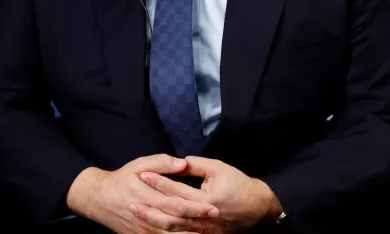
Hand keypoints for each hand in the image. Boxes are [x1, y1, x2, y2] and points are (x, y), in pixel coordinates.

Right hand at [67, 155, 220, 232]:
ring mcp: (143, 229)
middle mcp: (147, 215)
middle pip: (178, 223)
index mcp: (148, 195)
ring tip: (208, 232)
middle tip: (217, 222)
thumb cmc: (121, 179)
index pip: (178, 204)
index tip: (214, 207)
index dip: (197, 208)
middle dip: (199, 224)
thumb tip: (182, 164)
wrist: (99, 198)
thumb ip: (162, 163)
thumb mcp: (139, 164)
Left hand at [137, 156, 282, 232]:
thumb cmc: (238, 184)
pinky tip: (153, 229)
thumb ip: (196, 165)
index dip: (158, 182)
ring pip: (175, 230)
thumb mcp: (219, 168)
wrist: (258, 207)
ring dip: (155, 222)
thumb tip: (177, 162)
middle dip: (150, 207)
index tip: (142, 174)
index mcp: (206, 199)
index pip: (176, 190)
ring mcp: (205, 230)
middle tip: (131, 201)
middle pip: (172, 214)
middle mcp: (204, 218)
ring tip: (138, 214)